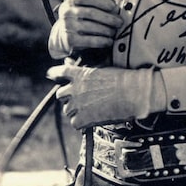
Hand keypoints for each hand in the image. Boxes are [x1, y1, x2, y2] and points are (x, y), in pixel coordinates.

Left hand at [47, 63, 166, 129]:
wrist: (133, 92)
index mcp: (79, 74)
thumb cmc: (122, 78)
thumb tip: (69, 62)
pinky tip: (94, 118)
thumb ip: (84, 69)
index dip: (55, 73)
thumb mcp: (101, 68)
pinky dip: (82, 122)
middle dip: (69, 96)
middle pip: (60, 94)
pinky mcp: (81, 119)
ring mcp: (77, 105)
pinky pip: (75, 123)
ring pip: (68, 110)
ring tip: (92, 109)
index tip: (52, 74)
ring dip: (76, 110)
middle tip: (82, 99)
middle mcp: (74, 89)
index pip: (59, 72)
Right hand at [48, 0, 121, 56]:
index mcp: (71, 0)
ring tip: (115, 31)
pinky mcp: (68, 40)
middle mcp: (66, 12)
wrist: (64, 35)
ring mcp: (66, 26)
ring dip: (106, 30)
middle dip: (108, 17)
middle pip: (90, 12)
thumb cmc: (81, 16)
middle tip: (120, 22)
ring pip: (90, 27)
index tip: (114, 6)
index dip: (101, 0)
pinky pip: (88, 41)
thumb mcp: (88, 4)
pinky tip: (109, 41)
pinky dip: (101, 41)